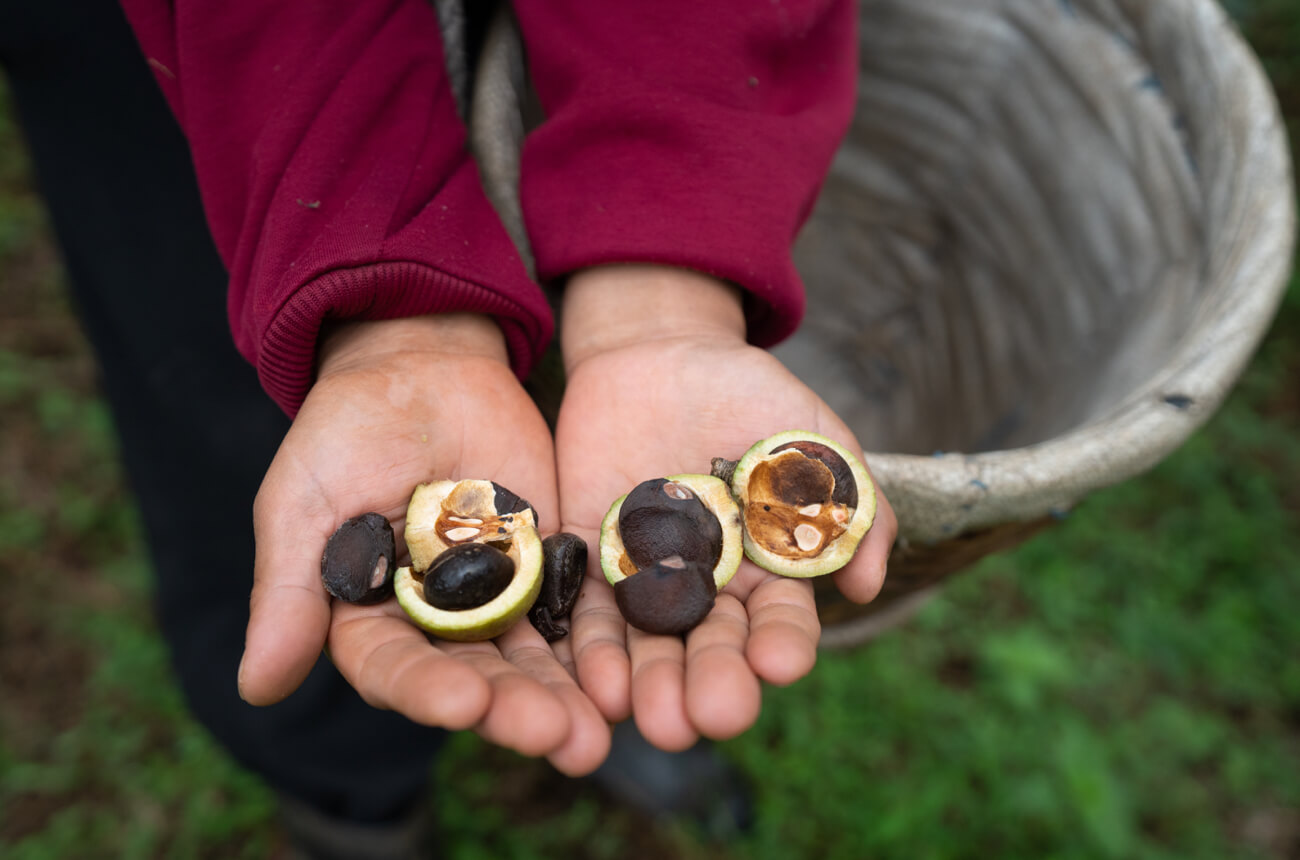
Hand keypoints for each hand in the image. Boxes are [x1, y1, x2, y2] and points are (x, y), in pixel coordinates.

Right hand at [238, 314, 609, 775]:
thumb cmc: (346, 430)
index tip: (467, 701)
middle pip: (474, 676)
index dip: (428, 688)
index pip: (395, 668)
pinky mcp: (548, 566)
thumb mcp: (304, 500)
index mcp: (368, 619)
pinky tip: (622, 674)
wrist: (423, 364)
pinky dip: (596, 643)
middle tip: (556, 738)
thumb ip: (288, 590)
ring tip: (594, 734)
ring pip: (530, 656)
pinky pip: (575, 610)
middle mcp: (434, 625)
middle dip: (513, 708)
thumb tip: (258, 687)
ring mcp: (496, 596)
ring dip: (562, 694)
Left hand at [555, 266, 897, 750]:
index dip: (782, 644)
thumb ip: (850, 502)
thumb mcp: (814, 436)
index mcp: (767, 569)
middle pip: (712, 646)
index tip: (781, 665)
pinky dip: (592, 647)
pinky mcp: (591, 557)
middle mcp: (709, 587)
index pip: (780, 619)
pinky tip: (598, 682)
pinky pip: (587, 608)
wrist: (659, 348)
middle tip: (713, 717)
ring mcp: (647, 576)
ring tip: (655, 720)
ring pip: (650, 642)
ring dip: (650, 683)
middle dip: (713, 681)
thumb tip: (865, 586)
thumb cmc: (749, 392)